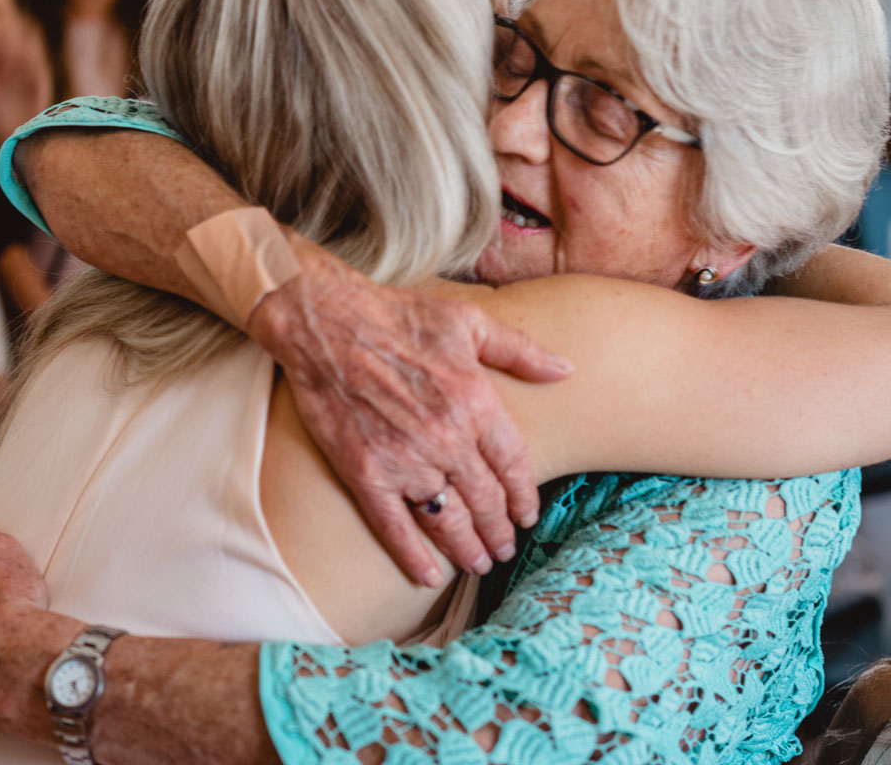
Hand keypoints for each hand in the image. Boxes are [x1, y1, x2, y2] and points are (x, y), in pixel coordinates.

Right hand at [248, 246, 571, 586]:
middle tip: (504, 546)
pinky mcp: (365, 472)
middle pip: (485, 500)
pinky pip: (394, 526)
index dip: (523, 497)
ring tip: (479, 562)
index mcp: (476, 402)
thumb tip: (565, 369)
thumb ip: (521, 350)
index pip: (514, 465)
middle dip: (499, 529)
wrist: (325, 322)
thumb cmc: (397, 315)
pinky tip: (427, 575)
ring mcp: (404, 460)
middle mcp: (446, 438)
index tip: (528, 515)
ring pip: (447, 519)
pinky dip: (412, 555)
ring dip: (467, 548)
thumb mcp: (469, 320)